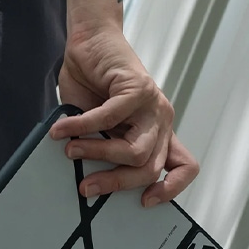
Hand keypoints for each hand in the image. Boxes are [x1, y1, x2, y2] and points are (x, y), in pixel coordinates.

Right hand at [49, 11, 198, 206]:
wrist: (90, 46)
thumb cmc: (93, 89)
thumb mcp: (99, 133)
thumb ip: (100, 154)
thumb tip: (85, 182)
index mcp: (157, 136)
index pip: (183, 167)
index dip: (170, 189)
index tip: (145, 202)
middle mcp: (160, 123)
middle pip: (149, 169)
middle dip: (114, 183)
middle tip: (87, 187)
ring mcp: (154, 106)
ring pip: (135, 151)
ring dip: (97, 155)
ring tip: (72, 151)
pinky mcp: (139, 88)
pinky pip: (109, 119)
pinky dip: (82, 127)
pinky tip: (64, 129)